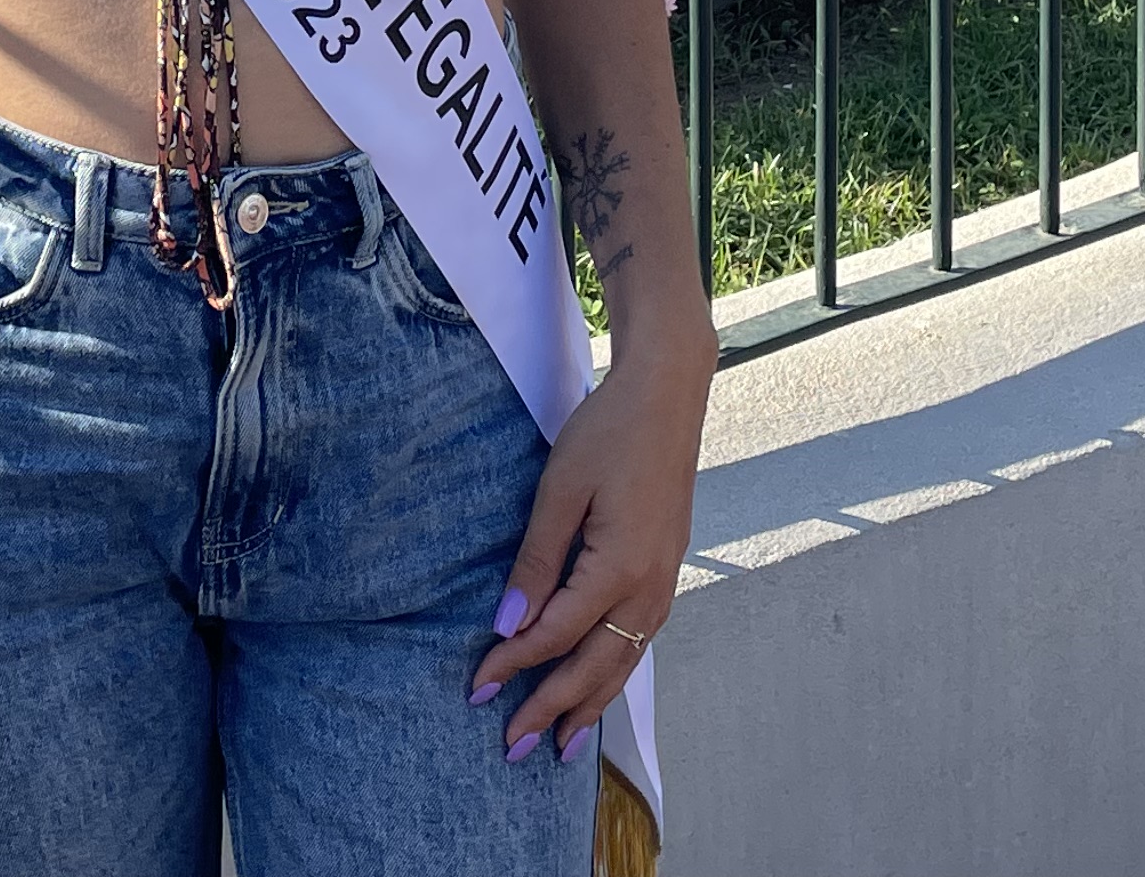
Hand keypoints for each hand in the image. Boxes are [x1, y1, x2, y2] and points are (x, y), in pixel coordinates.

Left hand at [469, 354, 704, 760]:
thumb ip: (536, 561)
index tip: (477, 686)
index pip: (557, 634)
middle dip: (550, 709)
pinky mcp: (665, 574)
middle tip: (511, 746)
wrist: (667, 398)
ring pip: (623, 663)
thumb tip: (507, 622)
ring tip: (559, 745)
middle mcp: (649, 588)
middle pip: (594, 666)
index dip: (514, 663)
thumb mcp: (560, 490)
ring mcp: (664, 584)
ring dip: (588, 705)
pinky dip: (614, 675)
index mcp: (620, 567)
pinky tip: (598, 690)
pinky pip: (638, 641)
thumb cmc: (609, 434)